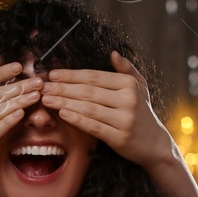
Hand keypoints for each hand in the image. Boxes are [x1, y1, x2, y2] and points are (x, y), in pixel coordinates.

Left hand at [41, 52, 181, 173]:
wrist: (154, 143)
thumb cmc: (142, 112)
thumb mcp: (140, 87)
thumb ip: (126, 69)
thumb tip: (113, 53)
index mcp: (129, 84)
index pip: (94, 77)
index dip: (72, 75)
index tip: (53, 74)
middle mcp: (128, 100)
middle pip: (88, 92)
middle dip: (62, 88)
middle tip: (43, 87)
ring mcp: (124, 119)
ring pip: (88, 108)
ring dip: (64, 103)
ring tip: (46, 99)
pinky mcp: (119, 137)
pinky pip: (93, 126)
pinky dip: (76, 119)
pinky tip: (62, 114)